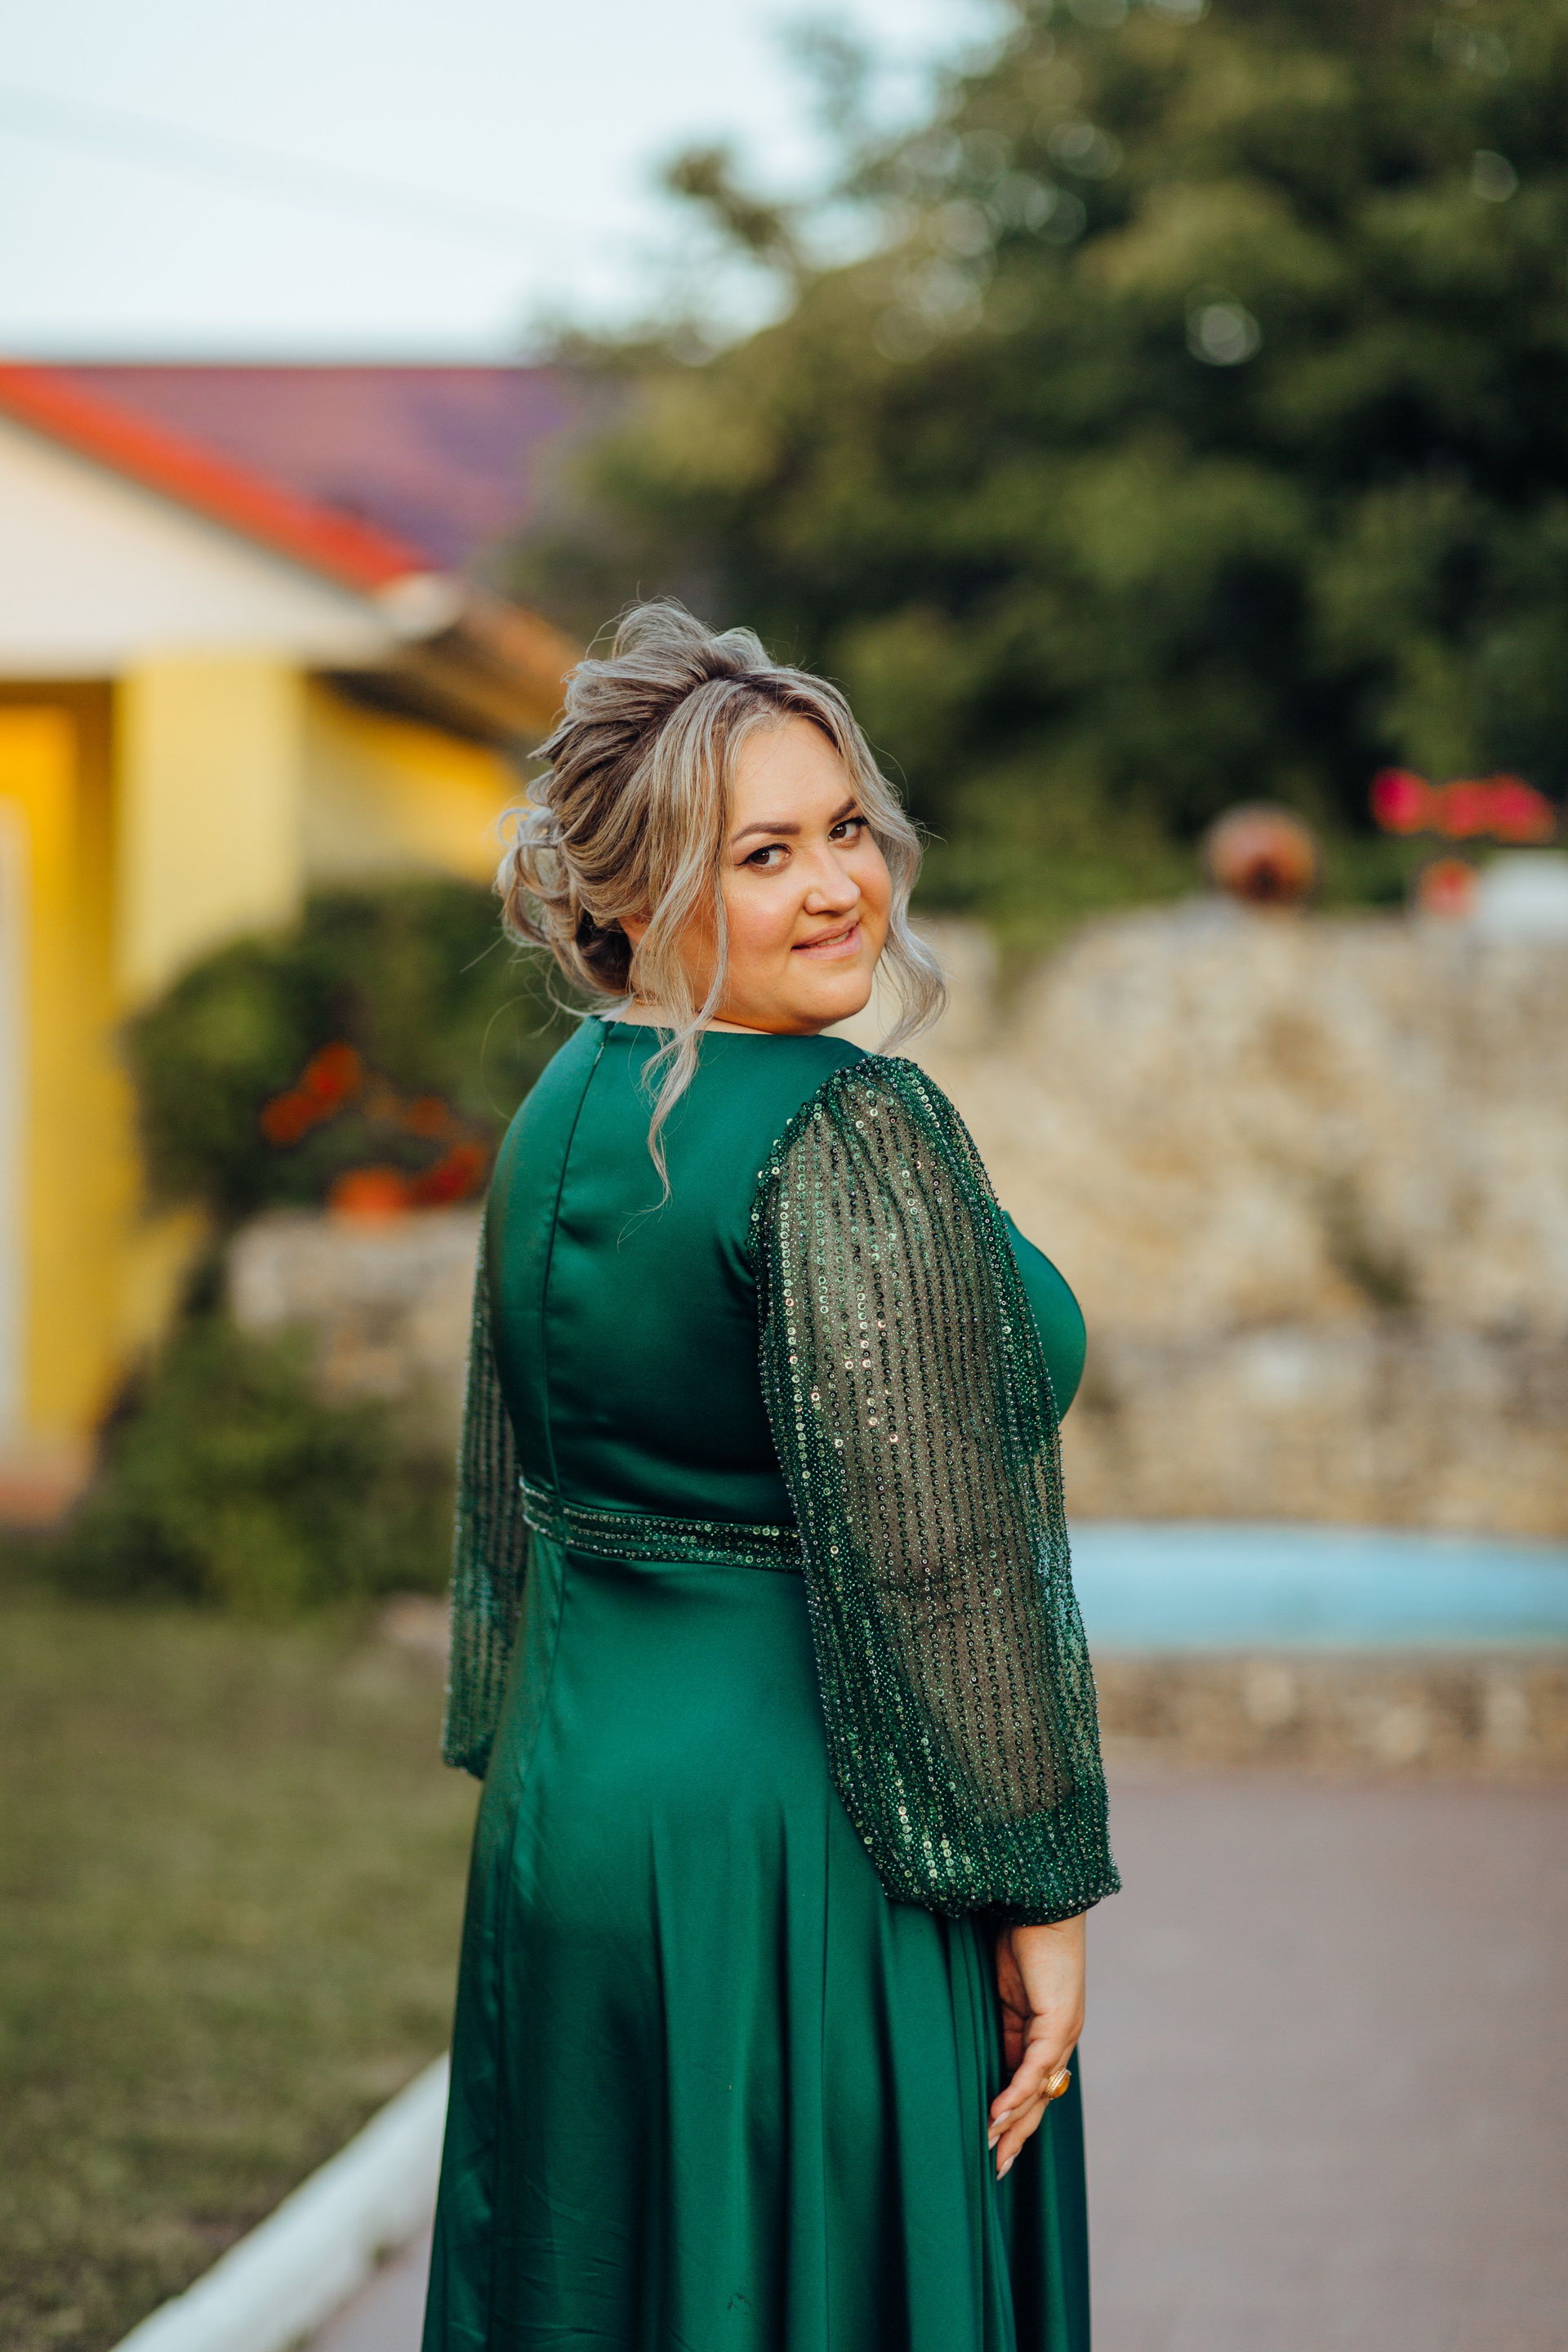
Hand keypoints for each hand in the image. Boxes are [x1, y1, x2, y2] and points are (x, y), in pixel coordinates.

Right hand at [988, 1913, 1085, 2179]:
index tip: (994, 2146)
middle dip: (1016, 2135)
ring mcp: (1062, 2032)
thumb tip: (970, 2048)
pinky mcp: (1057, 2021)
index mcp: (1044, 2032)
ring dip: (1012, 2123)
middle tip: (995, 2169)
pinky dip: (1014, 2093)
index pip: (1029, 2087)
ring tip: (990, 2150)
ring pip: (1037, 2091)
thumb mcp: (1000, 1991)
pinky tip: (995, 2115)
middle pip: (1037, 2099)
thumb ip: (994, 2023)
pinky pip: (1033, 2067)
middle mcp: (1059, 2039)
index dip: (1012, 2118)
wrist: (1041, 1903)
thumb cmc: (1019, 1937)